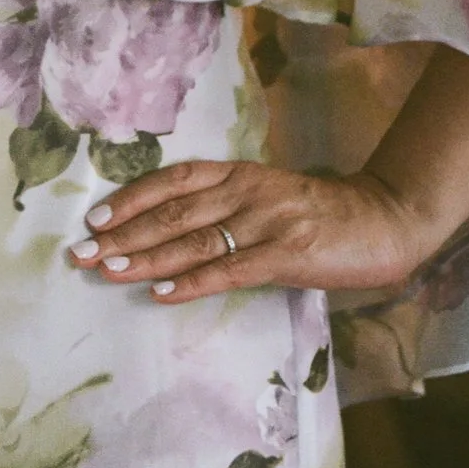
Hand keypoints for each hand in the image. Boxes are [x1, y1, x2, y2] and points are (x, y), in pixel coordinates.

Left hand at [66, 159, 434, 306]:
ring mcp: (268, 222)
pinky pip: (229, 269)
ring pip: (193, 241)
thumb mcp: (270, 199)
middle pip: (173, 213)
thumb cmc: (324, 215)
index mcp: (242, 175)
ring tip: (107, 271)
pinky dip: (191, 282)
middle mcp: (249, 192)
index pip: (176, 179)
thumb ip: (228, 208)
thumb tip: (172, 232)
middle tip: (81, 254)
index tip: (96, 219)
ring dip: (145, 258)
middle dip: (123, 235)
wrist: (387, 219)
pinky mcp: (288, 254)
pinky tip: (160, 293)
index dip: (133, 198)